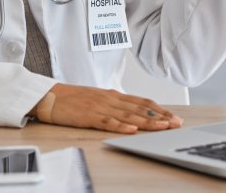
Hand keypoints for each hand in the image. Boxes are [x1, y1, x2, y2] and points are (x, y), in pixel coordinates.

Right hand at [29, 83, 182, 133]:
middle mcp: (110, 99)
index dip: (159, 109)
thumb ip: (115, 104)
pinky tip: (131, 130)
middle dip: (160, 116)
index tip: (173, 116)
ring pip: (128, 115)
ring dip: (147, 122)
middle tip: (176, 123)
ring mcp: (100, 107)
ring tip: (162, 127)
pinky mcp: (89, 116)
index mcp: (113, 95)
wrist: (50, 96)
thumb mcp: (98, 98)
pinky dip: (121, 126)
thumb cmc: (73, 99)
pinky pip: (108, 122)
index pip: (142, 101)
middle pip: (139, 108)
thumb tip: (132, 112)